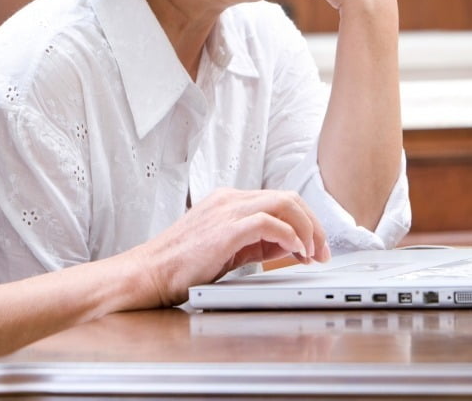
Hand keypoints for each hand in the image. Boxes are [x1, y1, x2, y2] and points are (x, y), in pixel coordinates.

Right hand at [123, 188, 329, 307]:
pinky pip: (269, 222)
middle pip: (288, 197)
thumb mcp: (226, 248)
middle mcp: (230, 200)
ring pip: (283, 203)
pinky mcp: (225, 229)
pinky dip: (289, 235)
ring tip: (312, 253)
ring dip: (307, 229)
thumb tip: (289, 246)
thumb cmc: (182, 266)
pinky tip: (296, 252)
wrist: (148, 273)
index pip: (280, 199)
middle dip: (313, 224)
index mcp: (229, 201)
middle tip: (323, 252)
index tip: (316, 246)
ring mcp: (227, 211)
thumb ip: (256, 242)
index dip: (305, 221)